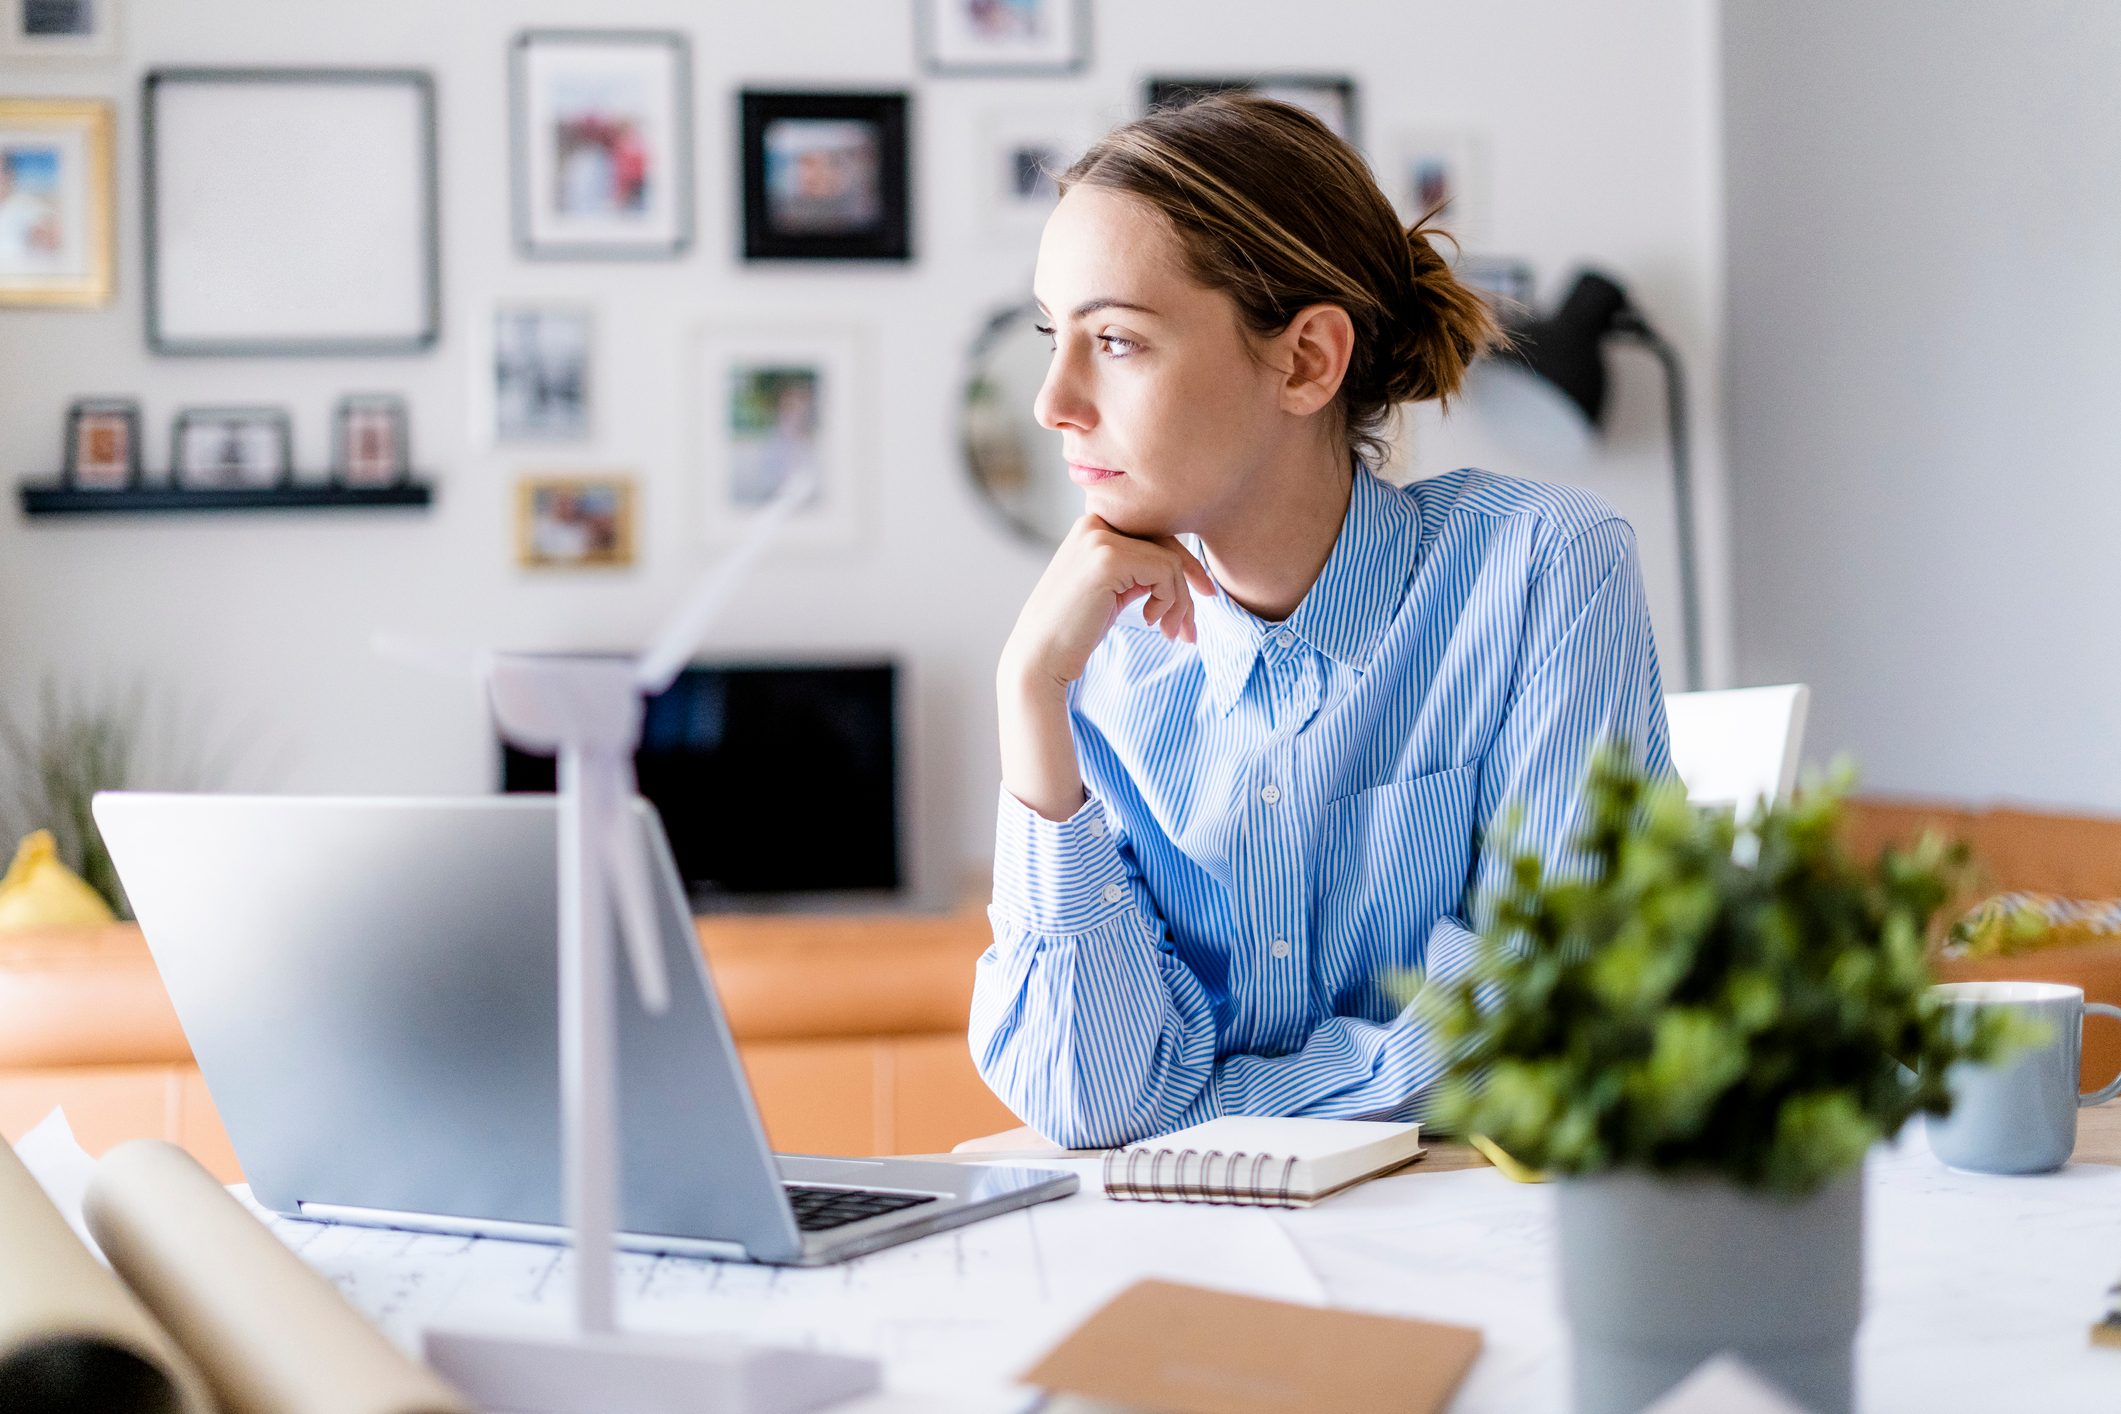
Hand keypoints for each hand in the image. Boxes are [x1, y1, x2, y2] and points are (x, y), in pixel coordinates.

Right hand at [999, 515, 1217, 694]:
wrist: (1039, 658)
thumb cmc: (1074, 632)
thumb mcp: (1111, 590)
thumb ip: (1138, 570)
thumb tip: (1187, 569)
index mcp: (1093, 526)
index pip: (1154, 534)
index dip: (1185, 565)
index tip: (1203, 594)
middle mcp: (1094, 523)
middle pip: (1167, 543)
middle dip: (1189, 584)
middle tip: (1191, 627)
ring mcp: (1100, 538)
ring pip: (1171, 561)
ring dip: (1180, 603)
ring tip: (1170, 632)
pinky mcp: (1109, 558)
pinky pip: (1166, 572)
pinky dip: (1169, 602)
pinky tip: (1150, 622)